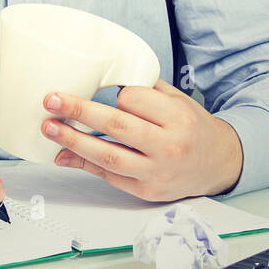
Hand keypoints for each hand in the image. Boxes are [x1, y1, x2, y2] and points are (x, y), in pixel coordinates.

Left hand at [40, 79, 242, 200]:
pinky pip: (108, 176)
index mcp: (178, 118)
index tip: (104, 91)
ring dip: (73, 141)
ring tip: (50, 128)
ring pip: (108, 156)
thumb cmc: (193, 127)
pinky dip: (83, 164)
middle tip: (51, 100)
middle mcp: (169, 146)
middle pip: (116, 126)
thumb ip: (146, 89)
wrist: (218, 164)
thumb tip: (103, 77)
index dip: (115, 95)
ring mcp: (156, 172)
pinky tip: (63, 153)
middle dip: (79, 111)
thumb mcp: (179, 100)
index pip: (134, 101)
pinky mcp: (146, 190)